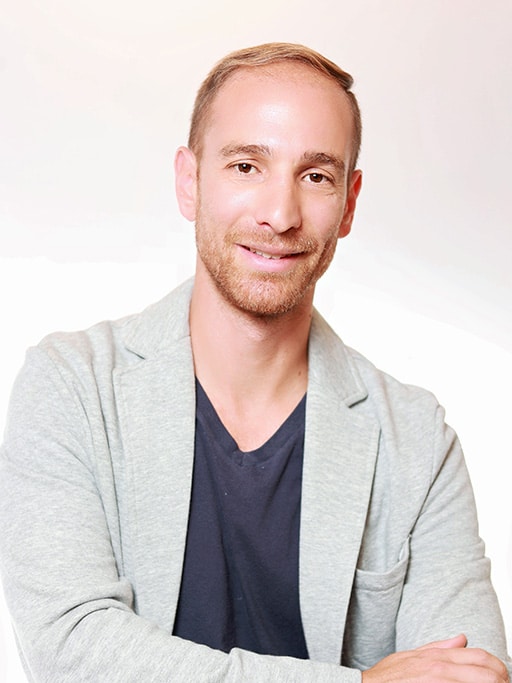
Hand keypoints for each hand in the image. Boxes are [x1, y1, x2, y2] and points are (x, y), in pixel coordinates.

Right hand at [361, 634, 508, 681]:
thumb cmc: (387, 677)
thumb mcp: (412, 656)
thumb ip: (439, 648)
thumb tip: (463, 639)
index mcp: (438, 658)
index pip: (481, 658)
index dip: (497, 669)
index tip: (501, 677)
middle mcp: (442, 669)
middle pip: (489, 674)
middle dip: (500, 681)